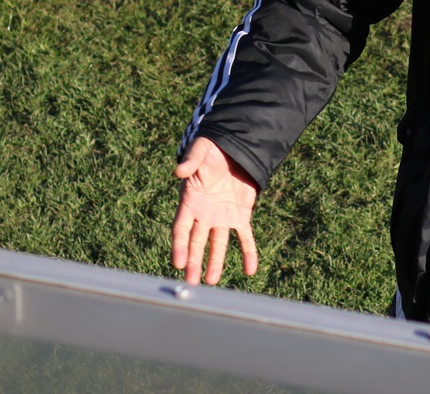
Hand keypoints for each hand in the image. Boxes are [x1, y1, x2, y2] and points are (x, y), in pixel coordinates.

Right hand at [171, 136, 259, 284]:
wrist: (234, 148)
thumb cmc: (211, 150)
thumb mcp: (200, 151)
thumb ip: (190, 161)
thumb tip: (178, 171)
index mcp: (191, 201)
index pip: (181, 228)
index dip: (179, 246)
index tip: (178, 262)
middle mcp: (205, 213)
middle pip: (197, 242)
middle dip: (194, 261)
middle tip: (192, 281)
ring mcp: (222, 216)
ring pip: (218, 244)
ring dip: (216, 262)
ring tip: (212, 281)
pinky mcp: (241, 215)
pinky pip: (245, 237)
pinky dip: (249, 253)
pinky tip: (251, 270)